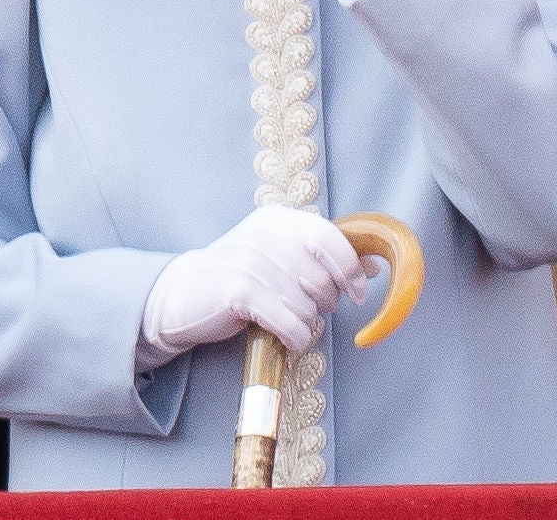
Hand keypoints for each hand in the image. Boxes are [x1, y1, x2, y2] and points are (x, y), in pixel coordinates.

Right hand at [137, 206, 371, 368]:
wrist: (183, 295)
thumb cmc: (241, 278)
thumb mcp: (281, 257)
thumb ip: (324, 256)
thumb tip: (373, 265)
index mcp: (279, 219)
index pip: (329, 237)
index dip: (351, 268)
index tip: (359, 291)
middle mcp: (264, 234)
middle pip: (321, 275)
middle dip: (326, 301)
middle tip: (312, 310)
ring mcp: (249, 261)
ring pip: (306, 304)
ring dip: (306, 323)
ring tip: (290, 322)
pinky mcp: (239, 291)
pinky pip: (288, 321)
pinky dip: (295, 336)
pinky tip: (288, 338)